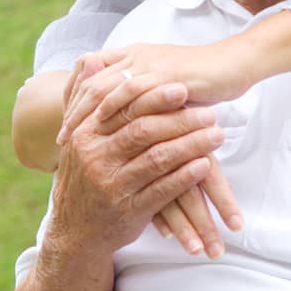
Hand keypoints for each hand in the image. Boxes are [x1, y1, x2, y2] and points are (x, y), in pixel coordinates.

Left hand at [60, 39, 256, 144]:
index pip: (90, 73)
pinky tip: (104, 127)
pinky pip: (131, 89)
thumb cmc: (204, 80)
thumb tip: (122, 119)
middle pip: (90, 81)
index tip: (65, 126)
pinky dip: (114, 109)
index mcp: (133, 55)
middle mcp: (136, 55)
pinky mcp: (165, 73)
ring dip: (86, 115)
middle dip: (73, 112)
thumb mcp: (164, 88)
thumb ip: (143, 97)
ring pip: (104, 85)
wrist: (236, 64)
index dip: (74, 99)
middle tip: (62, 140)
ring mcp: (150, 62)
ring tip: (76, 141)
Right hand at [87, 78, 243, 258]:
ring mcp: (112, 185)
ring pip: (157, 159)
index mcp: (86, 135)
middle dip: (180, 120)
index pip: (124, 109)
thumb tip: (92, 59)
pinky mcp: (128, 211)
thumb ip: (88, 101)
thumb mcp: (80, 139)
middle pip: (144, 131)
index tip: (184, 86)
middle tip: (210, 111)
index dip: (156, 97)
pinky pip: (161, 190)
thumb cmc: (85, 177)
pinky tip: (204, 165)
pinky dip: (185, 177)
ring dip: (191, 145)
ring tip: (217, 135)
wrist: (74, 232)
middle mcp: (96, 158)